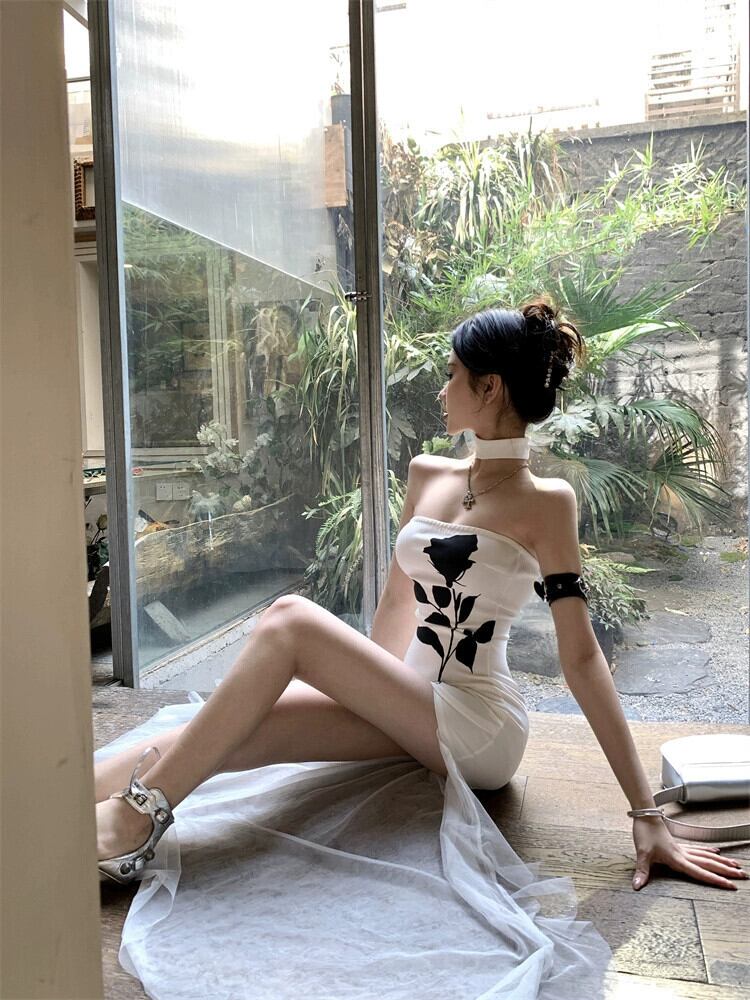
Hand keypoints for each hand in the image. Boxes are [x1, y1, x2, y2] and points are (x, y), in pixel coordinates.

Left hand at [631, 816, 748, 890]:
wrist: (645, 815)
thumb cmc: (644, 832)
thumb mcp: (642, 854)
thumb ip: (642, 871)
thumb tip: (636, 886)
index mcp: (678, 859)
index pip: (700, 872)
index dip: (716, 880)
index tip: (730, 885)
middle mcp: (683, 854)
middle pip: (709, 864)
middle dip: (726, 871)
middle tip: (742, 876)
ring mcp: (682, 849)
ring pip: (707, 856)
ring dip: (721, 862)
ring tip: (736, 866)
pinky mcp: (679, 845)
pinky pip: (698, 849)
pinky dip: (709, 852)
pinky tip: (716, 853)